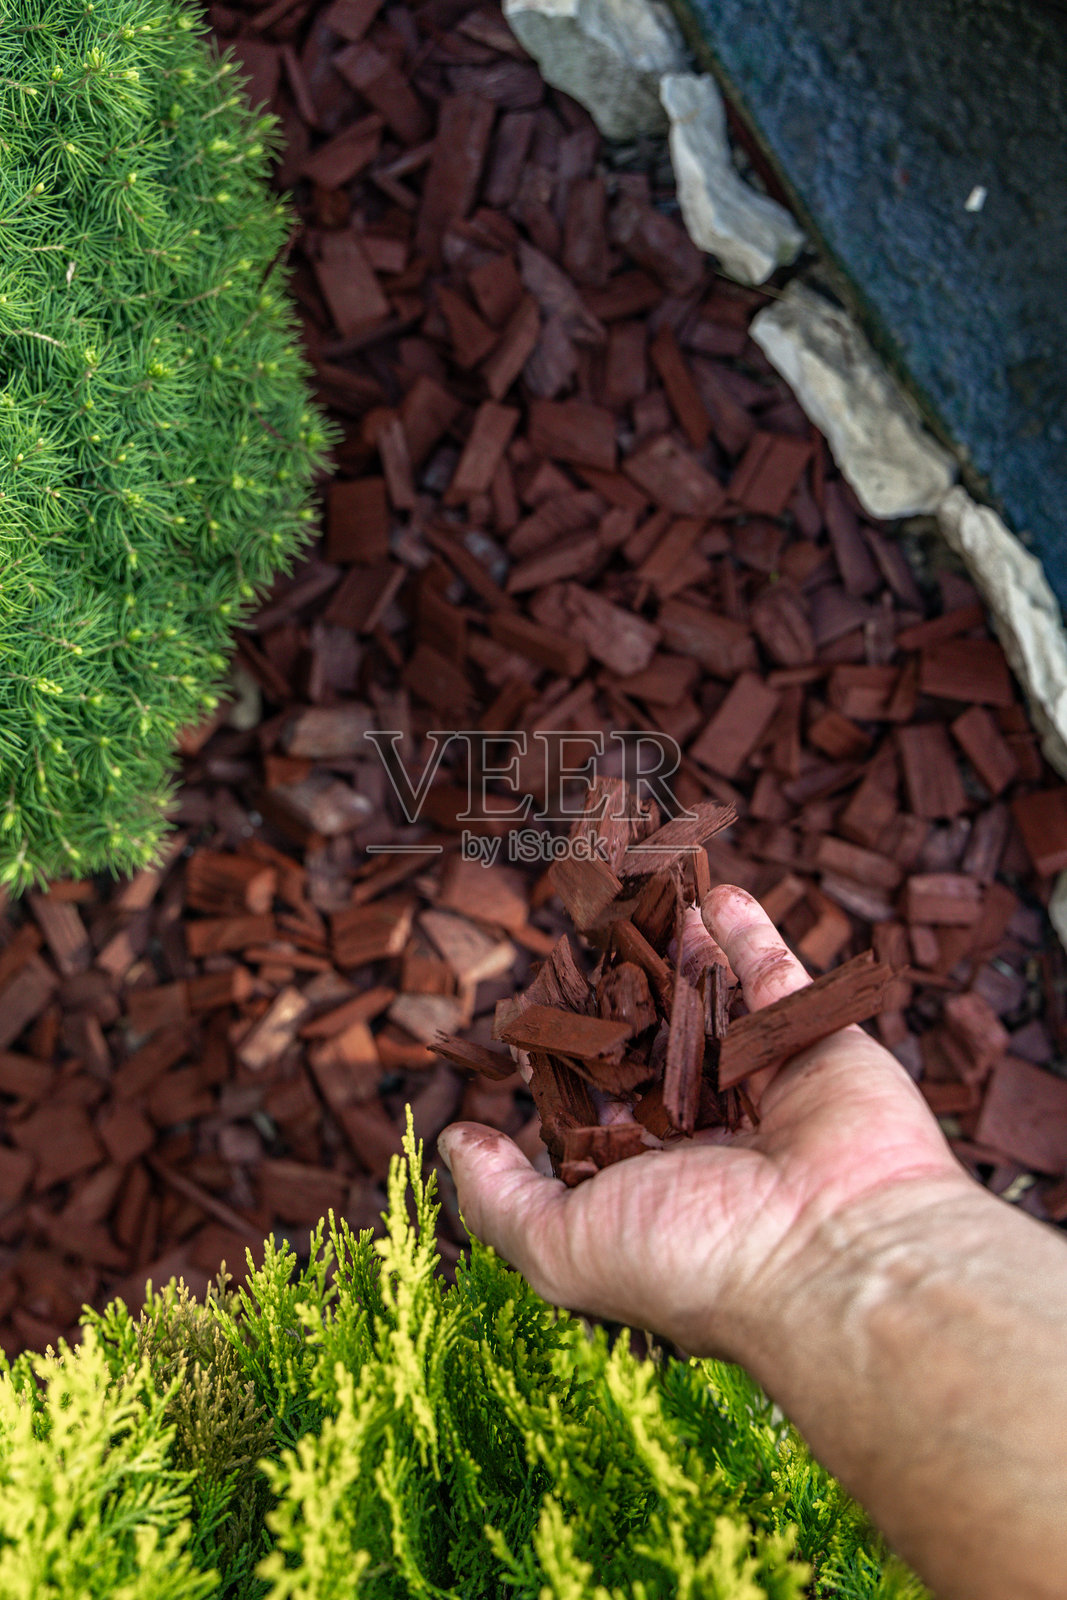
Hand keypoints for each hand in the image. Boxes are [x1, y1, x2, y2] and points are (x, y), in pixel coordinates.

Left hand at [437, 885, 970, 1359]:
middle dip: (621, 989)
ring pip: (710, 1001)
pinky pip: (777, 978)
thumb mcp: (560, 1247)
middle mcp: (706, 1134)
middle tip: (585, 930)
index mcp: (648, 1181)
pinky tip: (713, 896)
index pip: (592, 1103)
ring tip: (642, 897)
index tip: (532, 1004)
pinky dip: (749, 936)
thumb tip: (455, 1142)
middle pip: (651, 1040)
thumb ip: (499, 1198)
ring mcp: (764, 1086)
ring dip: (679, 950)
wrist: (835, 1253)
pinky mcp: (816, 1044)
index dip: (561, 1054)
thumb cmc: (693, 1257)